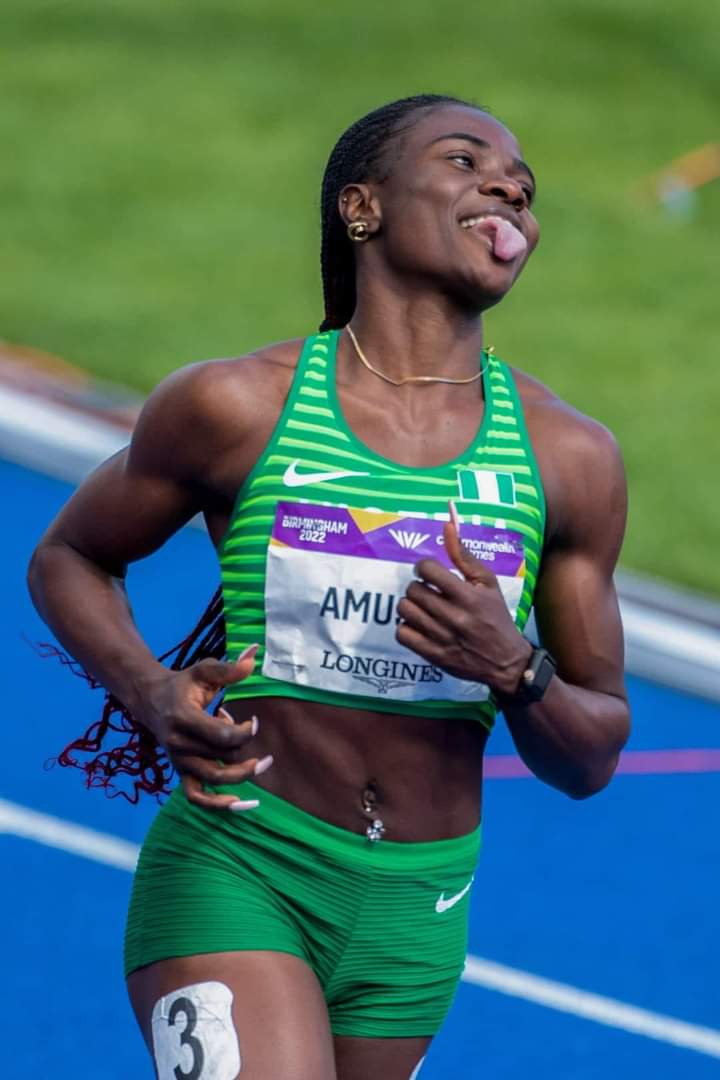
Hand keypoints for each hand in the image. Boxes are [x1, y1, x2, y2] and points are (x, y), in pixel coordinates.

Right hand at [132, 644, 271, 811]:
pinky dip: (216, 804)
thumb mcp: (203, 671)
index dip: (245, 731)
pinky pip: (195, 796)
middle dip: (246, 753)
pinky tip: (240, 804)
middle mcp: (179, 743)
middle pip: (221, 757)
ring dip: (240, 779)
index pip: (221, 735)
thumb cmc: (182, 683)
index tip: (255, 722)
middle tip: (265, 750)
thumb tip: (254, 655)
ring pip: (212, 779)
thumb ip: (229, 668)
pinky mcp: (180, 771)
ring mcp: (179, 760)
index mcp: (184, 717)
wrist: (150, 699)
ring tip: (261, 768)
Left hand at [396, 504, 531, 693]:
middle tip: (428, 592)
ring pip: (405, 610)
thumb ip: (464, 556)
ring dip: (410, 606)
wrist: (506, 662)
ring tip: (422, 608)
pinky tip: (419, 625)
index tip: (429, 573)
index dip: (424, 567)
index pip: (428, 570)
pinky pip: (403, 634)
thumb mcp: (487, 583)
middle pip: (413, 590)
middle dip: (418, 587)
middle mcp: (455, 617)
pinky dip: (406, 627)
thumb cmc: (496, 617)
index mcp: (468, 596)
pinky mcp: (434, 655)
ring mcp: (442, 637)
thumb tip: (447, 525)